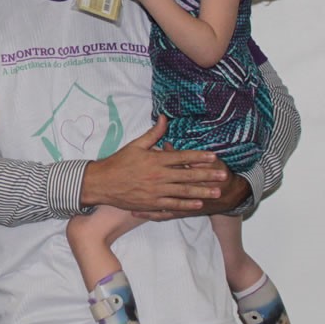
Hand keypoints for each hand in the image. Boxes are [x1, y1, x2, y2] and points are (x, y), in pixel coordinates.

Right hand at [81, 117, 226, 212]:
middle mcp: (158, 176)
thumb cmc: (118, 163)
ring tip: (216, 191)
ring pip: (183, 192)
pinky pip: (172, 205)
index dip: (199, 157)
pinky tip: (198, 203)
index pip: (182, 157)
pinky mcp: (151, 203)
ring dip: (202, 191)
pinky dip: (186, 204)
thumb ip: (152, 133)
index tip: (214, 157)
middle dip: (207, 175)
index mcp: (155, 160)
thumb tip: (164, 118)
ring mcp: (156, 191)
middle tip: (223, 176)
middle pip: (187, 175)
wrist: (101, 183)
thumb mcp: (135, 145)